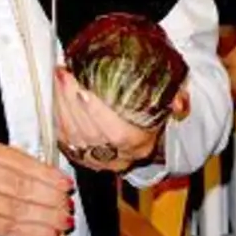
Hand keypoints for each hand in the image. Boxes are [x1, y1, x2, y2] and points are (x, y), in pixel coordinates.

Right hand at [0, 139, 74, 235]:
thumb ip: (6, 169)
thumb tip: (51, 180)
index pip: (19, 160)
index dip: (47, 173)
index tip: (65, 183)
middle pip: (22, 183)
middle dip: (51, 196)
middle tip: (68, 204)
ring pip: (21, 206)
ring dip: (48, 216)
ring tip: (64, 220)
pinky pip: (13, 226)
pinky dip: (35, 230)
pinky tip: (49, 233)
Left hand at [53, 66, 184, 172]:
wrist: (144, 137)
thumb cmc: (153, 115)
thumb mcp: (171, 104)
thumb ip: (178, 101)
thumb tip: (180, 102)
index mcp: (139, 145)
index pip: (116, 134)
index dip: (97, 113)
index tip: (83, 91)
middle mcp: (118, 157)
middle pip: (89, 133)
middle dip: (71, 102)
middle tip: (64, 75)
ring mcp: (98, 160)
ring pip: (73, 137)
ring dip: (61, 106)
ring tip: (59, 79)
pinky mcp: (81, 158)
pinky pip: (63, 140)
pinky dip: (57, 116)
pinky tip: (55, 97)